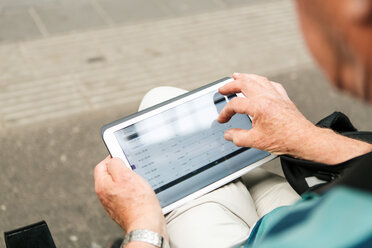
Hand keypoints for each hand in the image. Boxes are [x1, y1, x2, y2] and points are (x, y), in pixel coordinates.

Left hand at [94, 157, 167, 240]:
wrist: (146, 224)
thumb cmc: (138, 202)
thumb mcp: (126, 175)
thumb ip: (116, 163)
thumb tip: (113, 159)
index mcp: (102, 185)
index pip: (102, 165)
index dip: (112, 159)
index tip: (122, 157)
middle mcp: (105, 195)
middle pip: (110, 175)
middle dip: (121, 171)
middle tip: (132, 171)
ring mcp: (113, 203)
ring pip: (119, 185)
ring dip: (128, 181)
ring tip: (138, 183)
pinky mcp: (122, 209)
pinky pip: (126, 195)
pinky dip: (132, 192)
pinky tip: (140, 193)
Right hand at [218, 73, 371, 163]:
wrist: (304, 139)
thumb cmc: (284, 139)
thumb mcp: (256, 141)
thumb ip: (238, 137)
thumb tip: (229, 135)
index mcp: (258, 106)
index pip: (235, 104)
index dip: (225, 112)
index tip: (223, 119)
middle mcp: (267, 97)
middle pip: (244, 83)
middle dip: (230, 85)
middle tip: (222, 89)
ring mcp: (276, 95)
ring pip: (257, 79)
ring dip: (245, 77)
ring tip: (236, 76)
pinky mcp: (283, 98)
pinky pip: (271, 84)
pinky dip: (261, 81)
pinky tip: (259, 83)